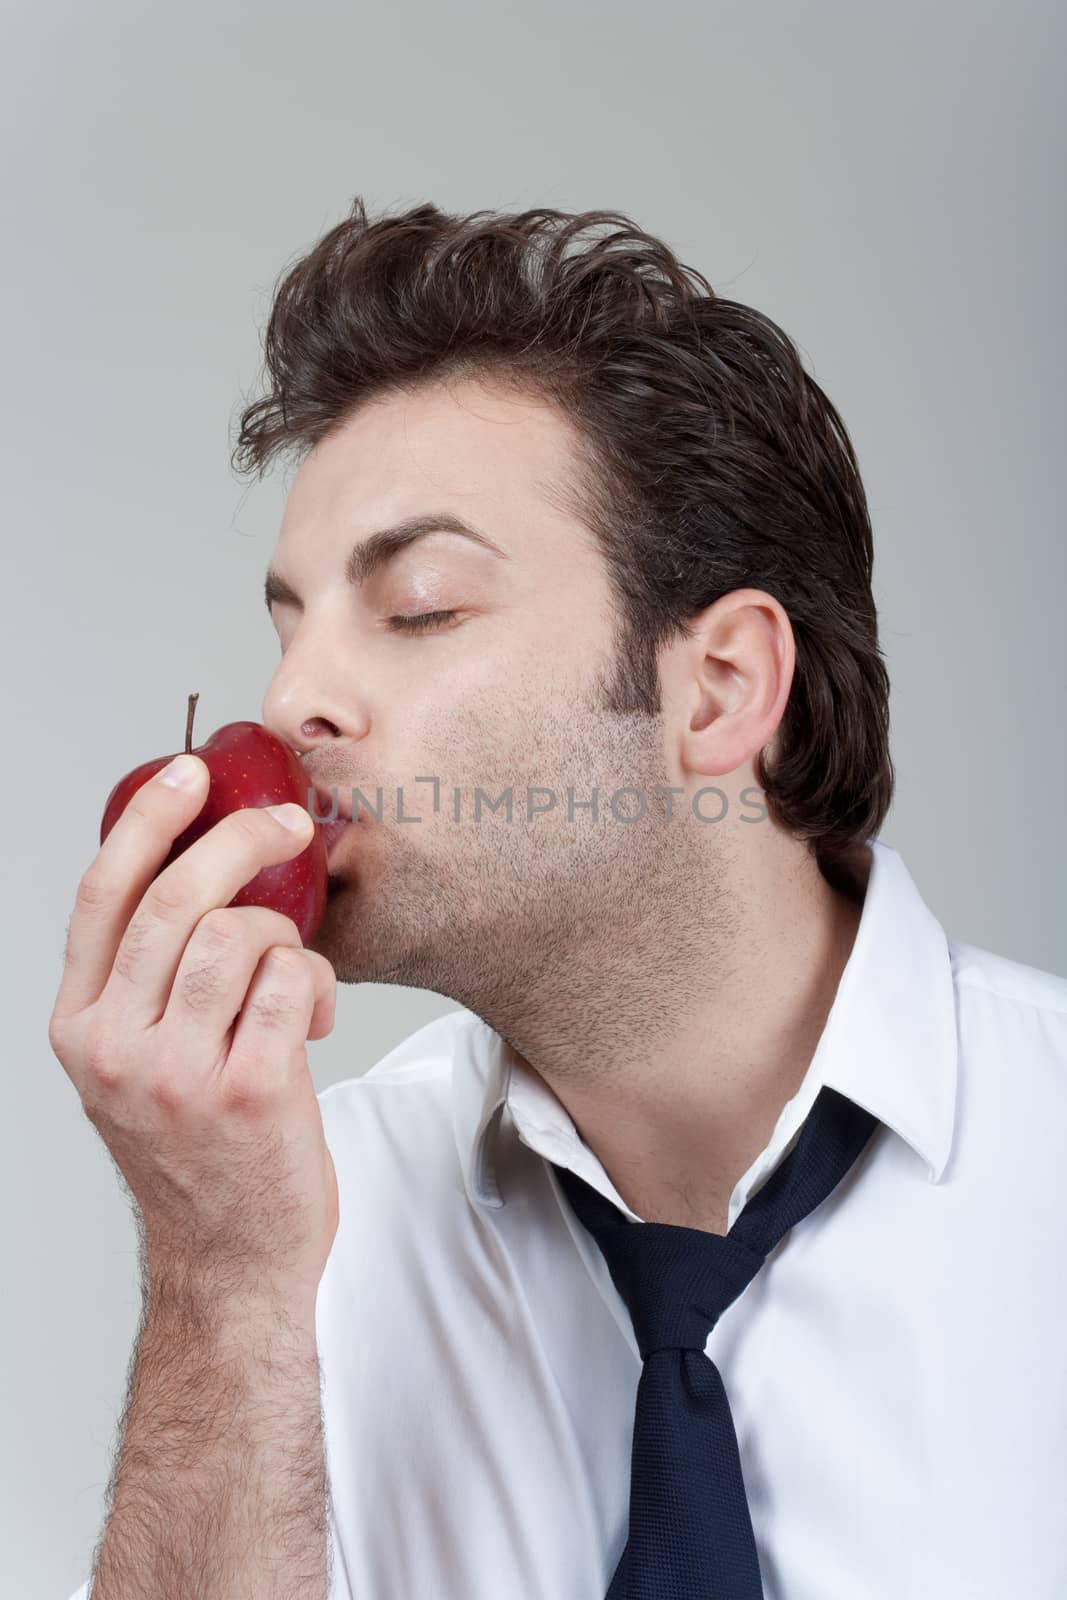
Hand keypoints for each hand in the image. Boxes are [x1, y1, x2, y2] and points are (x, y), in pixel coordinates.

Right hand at [49, 754, 339, 1316]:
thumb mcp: (137, 1064)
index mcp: (79, 1026)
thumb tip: (206, 873)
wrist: (230, 1260)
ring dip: (285, 934)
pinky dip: (313, 984)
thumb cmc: (196, 1153)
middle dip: (242, 841)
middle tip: (287, 826)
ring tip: (293, 973)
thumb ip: (149, 983)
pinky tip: (310, 1017)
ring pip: (240, 933)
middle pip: (178, 899)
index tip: (188, 774)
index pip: (103, 895)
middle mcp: (116, 1046)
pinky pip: (291, 982)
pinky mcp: (248, 1090)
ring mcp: (178, 1072)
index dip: (146, 820)